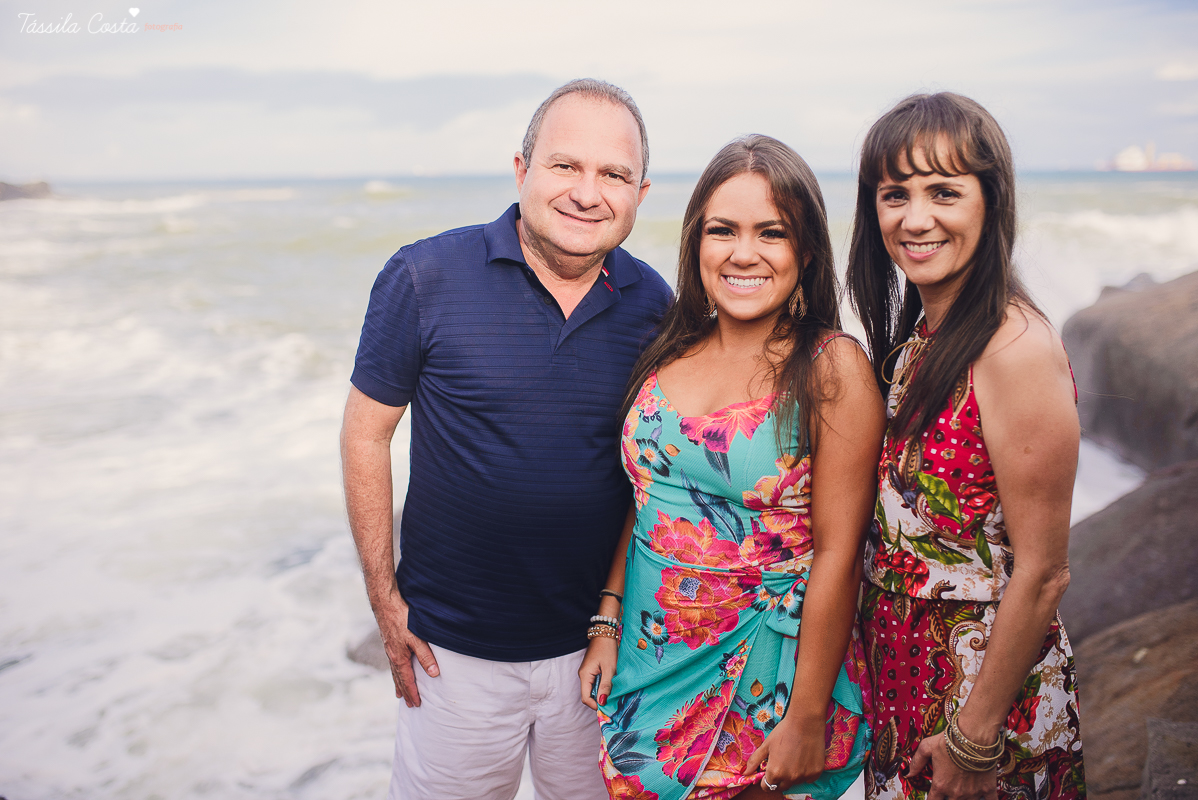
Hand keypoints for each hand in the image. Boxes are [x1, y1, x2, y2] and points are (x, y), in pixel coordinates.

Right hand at [374, 588, 438, 707]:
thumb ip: (426, 656)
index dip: (413, 693)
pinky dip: (395, 672)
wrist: (385, 605)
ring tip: (400, 695)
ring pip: (394, 672)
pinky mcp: (389, 643)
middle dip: (405, 693)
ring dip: (398, 684)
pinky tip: (397, 670)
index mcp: (399, 659)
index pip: (407, 681)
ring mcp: (389, 650)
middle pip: (399, 680)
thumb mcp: (417, 638)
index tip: (417, 704)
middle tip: (410, 705)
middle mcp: (392, 657)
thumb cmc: (402, 620)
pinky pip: (393, 664)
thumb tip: (433, 674)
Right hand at [578, 636, 618, 709]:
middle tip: (613, 702)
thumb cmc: (608, 649)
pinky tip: (611, 685)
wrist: (605, 633)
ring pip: (592, 689)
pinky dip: (602, 686)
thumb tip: (602, 702)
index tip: (607, 708)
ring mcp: (587, 672)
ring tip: (613, 693)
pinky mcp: (591, 670)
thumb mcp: (609, 668)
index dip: (595, 705)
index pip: (586, 698)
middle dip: (599, 700)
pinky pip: (595, 683)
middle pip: (589, 695)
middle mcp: (583, 675)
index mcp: (585, 675)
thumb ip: (605, 686)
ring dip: (602, 693)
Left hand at [743, 713, 825, 792]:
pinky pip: (809, 778)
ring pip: (795, 782)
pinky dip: (806, 772)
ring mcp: (804, 776)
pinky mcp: (816, 772)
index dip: (766, 780)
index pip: (767, 787)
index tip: (768, 772)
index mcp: (775, 772)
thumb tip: (745, 773)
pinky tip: (804, 758)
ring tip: (793, 757)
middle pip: (781, 787)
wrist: (805, 722)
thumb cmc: (784, 732)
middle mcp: (790, 778)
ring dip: (792, 775)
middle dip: (779, 779)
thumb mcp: (766, 745)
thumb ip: (755, 761)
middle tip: (781, 764)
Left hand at [908, 733, 997, 799]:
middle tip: (949, 790)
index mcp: (940, 785)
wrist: (974, 737)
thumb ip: (917, 762)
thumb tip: (908, 774)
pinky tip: (983, 797)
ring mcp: (972, 793)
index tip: (934, 796)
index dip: (932, 799)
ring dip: (965, 799)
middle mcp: (955, 793)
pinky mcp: (987, 789)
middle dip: (948, 798)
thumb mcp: (927, 747)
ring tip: (963, 791)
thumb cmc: (950, 740)